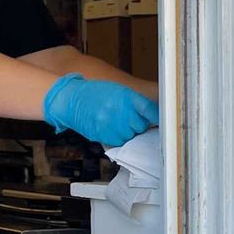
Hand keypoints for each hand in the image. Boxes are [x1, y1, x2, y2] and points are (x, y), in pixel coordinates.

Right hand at [43, 74, 158, 146]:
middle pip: (142, 126)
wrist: (70, 100)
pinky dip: (118, 138)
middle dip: (139, 124)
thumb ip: (134, 102)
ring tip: (117, 122)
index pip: (150, 110)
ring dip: (128, 132)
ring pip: (131, 136)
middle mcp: (122, 112)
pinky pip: (119, 142)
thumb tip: (152, 115)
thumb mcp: (117, 91)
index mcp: (127, 97)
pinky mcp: (104, 136)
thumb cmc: (94, 93)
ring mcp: (113, 125)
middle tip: (130, 119)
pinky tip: (111, 129)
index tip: (163, 121)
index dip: (157, 117)